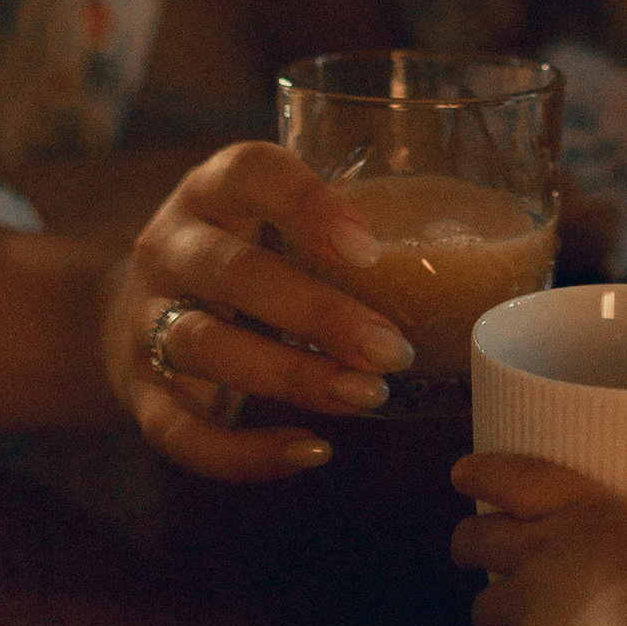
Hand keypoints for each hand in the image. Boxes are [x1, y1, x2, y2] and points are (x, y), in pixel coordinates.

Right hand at [102, 139, 414, 482]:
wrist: (132, 311)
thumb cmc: (246, 257)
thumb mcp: (276, 221)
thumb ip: (346, 230)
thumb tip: (494, 257)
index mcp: (214, 190)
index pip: (249, 172)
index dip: (307, 205)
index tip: (369, 247)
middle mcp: (170, 246)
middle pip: (232, 272)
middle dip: (317, 314)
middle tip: (392, 349)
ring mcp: (145, 319)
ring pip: (207, 347)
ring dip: (291, 377)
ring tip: (366, 396)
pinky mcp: (140, 392)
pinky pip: (181, 431)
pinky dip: (244, 452)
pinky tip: (311, 451)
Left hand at [450, 451, 626, 625]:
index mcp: (584, 511)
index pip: (520, 478)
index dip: (488, 472)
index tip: (463, 472)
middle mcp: (541, 551)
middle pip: (479, 537)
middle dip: (469, 541)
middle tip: (468, 545)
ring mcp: (524, 606)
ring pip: (483, 604)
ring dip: (493, 610)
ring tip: (506, 617)